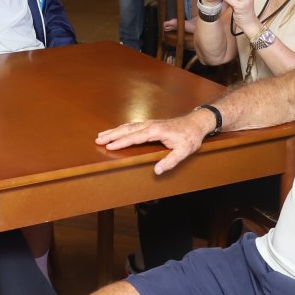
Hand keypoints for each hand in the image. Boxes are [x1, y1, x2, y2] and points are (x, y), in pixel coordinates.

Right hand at [96, 110, 214, 174]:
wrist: (196, 123)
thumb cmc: (190, 137)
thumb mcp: (183, 152)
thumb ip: (170, 161)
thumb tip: (157, 171)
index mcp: (156, 131)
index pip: (135, 137)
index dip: (121, 142)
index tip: (110, 146)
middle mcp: (150, 125)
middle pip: (127, 130)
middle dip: (112, 135)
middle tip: (98, 140)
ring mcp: (150, 123)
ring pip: (128, 126)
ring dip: (114, 130)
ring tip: (101, 135)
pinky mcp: (151, 124)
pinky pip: (133, 125)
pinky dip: (122, 128)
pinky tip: (116, 131)